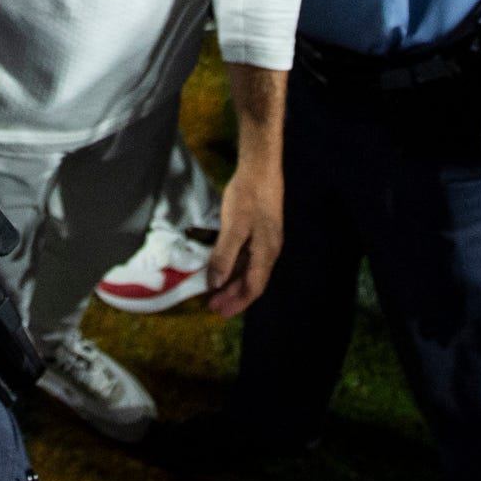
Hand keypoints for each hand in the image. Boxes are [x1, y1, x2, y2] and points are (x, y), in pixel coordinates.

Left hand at [208, 162, 283, 315]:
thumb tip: (216, 284)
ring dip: (231, 281)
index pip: (253, 288)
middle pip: (251, 281)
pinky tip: (221, 266)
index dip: (237, 302)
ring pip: (248, 269)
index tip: (219, 312)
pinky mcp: (258, 230)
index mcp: (266, 253)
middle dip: (232, 295)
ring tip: (213, 290)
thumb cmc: (248, 196)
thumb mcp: (234, 227)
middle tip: (212, 306)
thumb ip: (225, 256)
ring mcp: (264, 240)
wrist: (260, 167)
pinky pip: (246, 256)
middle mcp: (268, 250)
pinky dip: (233, 265)